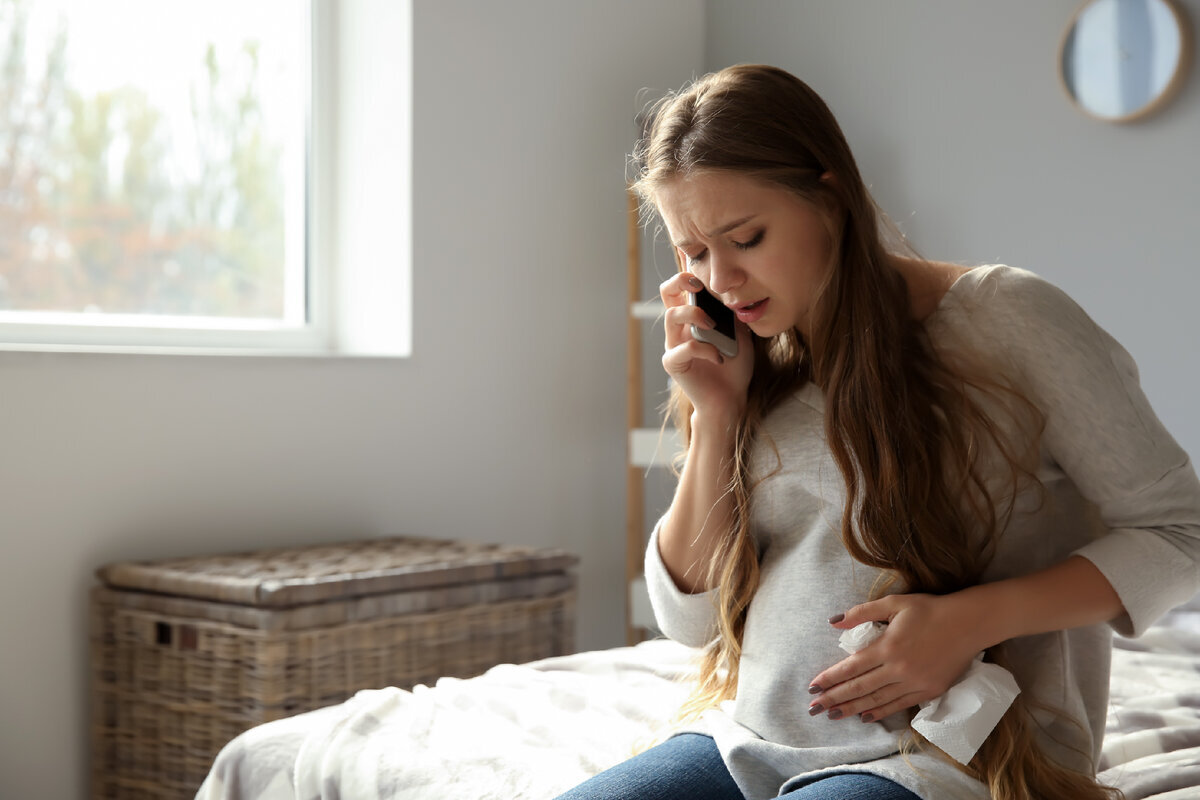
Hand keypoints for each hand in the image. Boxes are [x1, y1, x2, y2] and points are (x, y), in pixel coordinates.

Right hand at [659, 272, 753, 418]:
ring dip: (694, 315)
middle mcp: (679, 328)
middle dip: (680, 282)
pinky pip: (683, 348)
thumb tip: (738, 290)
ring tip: (713, 326)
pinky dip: (704, 349)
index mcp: (692, 318)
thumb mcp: (740, 334)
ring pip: (671, 316)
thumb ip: (734, 313)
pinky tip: (719, 358)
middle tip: (699, 285)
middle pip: (667, 293)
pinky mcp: (674, 363)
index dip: (688, 273)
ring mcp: (674, 345)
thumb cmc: (734, 366)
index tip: (705, 272)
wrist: (731, 398)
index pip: (682, 287)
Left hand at [807, 593, 984, 723]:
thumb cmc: (929, 609)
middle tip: (814, 709)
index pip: (851, 667)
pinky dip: (880, 711)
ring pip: (877, 700)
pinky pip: (899, 705)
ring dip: (852, 709)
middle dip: (834, 699)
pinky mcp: (929, 691)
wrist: (968, 624)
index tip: (812, 688)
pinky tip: (865, 716)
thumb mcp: (893, 603)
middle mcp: (899, 668)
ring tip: (833, 715)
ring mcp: (915, 682)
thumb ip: (862, 612)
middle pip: (859, 687)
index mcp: (887, 646)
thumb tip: (833, 622)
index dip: (830, 679)